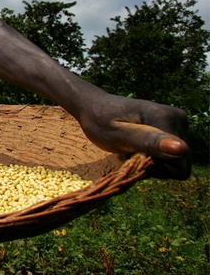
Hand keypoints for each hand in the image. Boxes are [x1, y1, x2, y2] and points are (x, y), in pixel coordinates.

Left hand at [76, 92, 190, 179]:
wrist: (94, 106)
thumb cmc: (100, 120)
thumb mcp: (118, 135)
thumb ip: (148, 142)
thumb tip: (181, 149)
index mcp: (167, 118)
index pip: (178, 164)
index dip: (155, 167)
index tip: (131, 154)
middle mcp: (178, 118)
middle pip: (180, 163)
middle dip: (155, 164)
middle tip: (130, 152)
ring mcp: (177, 122)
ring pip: (176, 160)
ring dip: (154, 161)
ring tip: (132, 149)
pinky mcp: (173, 127)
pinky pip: (171, 154)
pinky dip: (154, 156)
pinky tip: (137, 147)